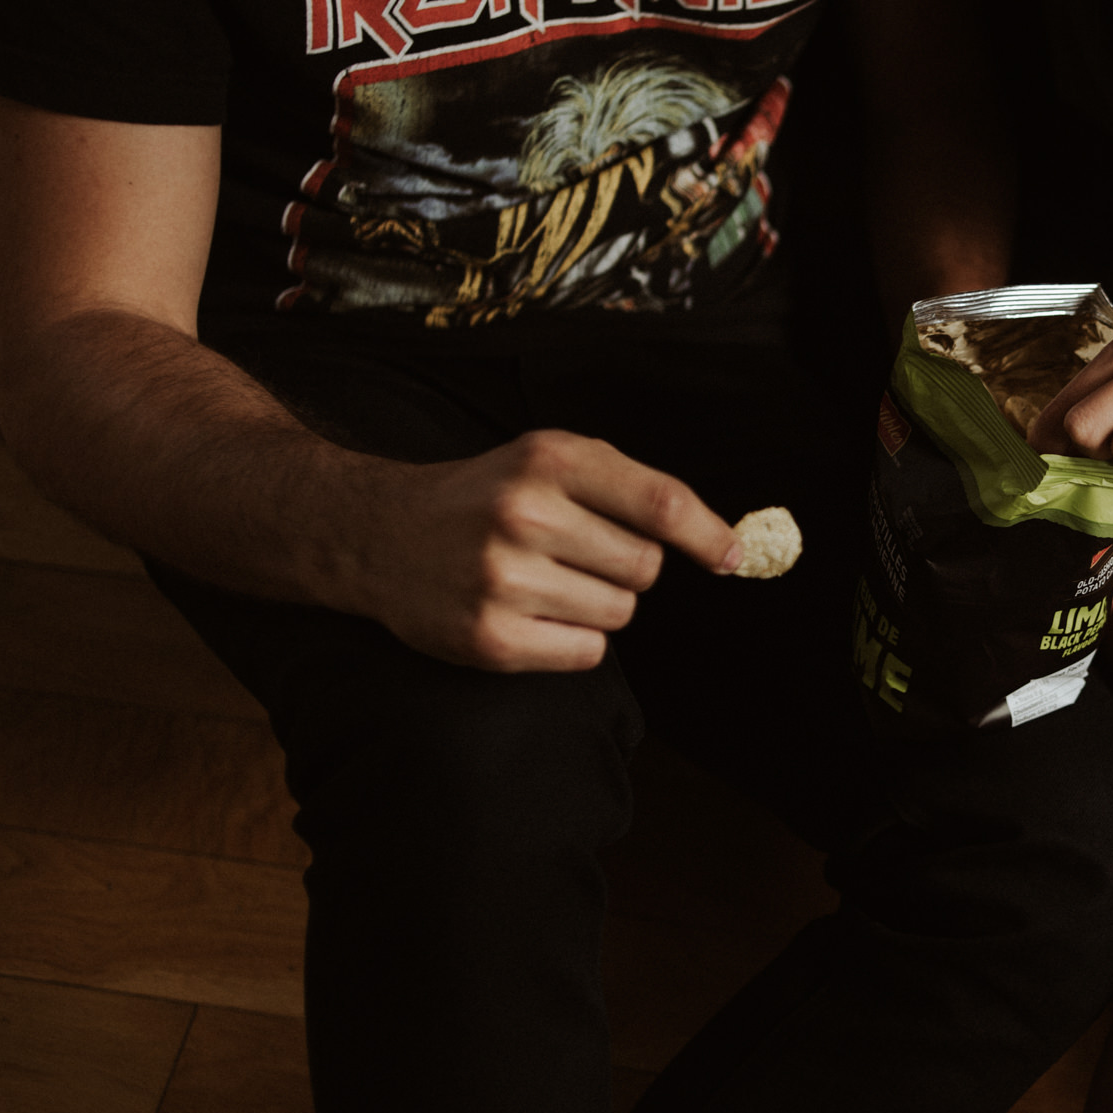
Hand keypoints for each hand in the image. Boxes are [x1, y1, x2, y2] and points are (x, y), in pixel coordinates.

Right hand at [353, 430, 740, 671]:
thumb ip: (633, 489)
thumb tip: (728, 545)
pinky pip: (587, 652)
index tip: (732, 557)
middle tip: (572, 552)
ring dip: (598, 604)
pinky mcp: (490, 637)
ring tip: (544, 580)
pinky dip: (572, 640)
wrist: (379, 535)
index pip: (658, 503)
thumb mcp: (548, 461)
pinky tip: (529, 614)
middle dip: (625, 566)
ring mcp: (503, 579)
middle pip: (645, 567)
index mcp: (548, 460)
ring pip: (620, 613)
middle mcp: (525, 514)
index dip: (707, 534)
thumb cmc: (486, 496)